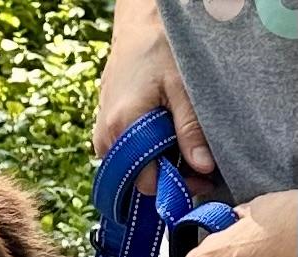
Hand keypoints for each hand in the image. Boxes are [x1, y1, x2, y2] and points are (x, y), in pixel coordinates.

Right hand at [94, 0, 214, 194]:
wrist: (139, 23)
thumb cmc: (160, 47)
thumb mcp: (183, 87)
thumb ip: (191, 130)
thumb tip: (202, 168)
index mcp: (122, 130)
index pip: (147, 182)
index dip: (176, 184)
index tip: (202, 179)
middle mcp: (105, 138)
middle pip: (138, 178)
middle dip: (169, 174)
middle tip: (199, 164)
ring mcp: (102, 134)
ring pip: (134, 167)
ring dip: (160, 162)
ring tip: (183, 144)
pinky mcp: (105, 128)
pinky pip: (128, 154)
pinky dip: (150, 151)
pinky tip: (166, 133)